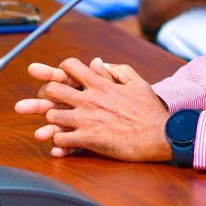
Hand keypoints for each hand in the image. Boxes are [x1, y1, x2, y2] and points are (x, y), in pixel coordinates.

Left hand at [15, 56, 170, 161]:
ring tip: (56, 124)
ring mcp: (87, 120)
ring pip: (52, 115)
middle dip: (45, 94)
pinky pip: (61, 139)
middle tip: (48, 101)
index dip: (61, 70)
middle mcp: (90, 99)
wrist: (160, 135)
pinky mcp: (89, 139)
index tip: (61, 78)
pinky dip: (58, 142)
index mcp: (101, 85)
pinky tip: (62, 142)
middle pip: (52, 90)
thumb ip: (118, 70)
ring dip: (52, 119)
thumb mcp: (138, 83)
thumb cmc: (150, 110)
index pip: (70, 67)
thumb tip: (100, 63)